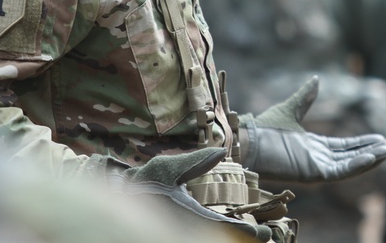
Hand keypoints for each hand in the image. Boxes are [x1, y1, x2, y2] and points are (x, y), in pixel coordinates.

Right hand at [112, 148, 273, 239]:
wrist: (119, 201)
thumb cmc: (145, 182)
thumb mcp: (168, 168)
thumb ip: (196, 162)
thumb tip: (222, 152)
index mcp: (189, 215)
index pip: (224, 226)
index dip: (247, 232)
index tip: (266, 233)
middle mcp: (187, 229)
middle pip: (221, 240)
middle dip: (243, 239)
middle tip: (266, 236)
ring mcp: (181, 233)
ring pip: (211, 240)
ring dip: (230, 238)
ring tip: (255, 237)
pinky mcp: (177, 233)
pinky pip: (200, 237)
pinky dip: (218, 236)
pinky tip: (230, 233)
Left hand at [240, 75, 385, 182]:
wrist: (248, 140)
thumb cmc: (263, 129)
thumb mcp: (290, 109)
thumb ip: (306, 97)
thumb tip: (316, 79)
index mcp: (313, 147)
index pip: (345, 147)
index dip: (363, 142)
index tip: (381, 137)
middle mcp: (317, 159)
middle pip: (352, 156)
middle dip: (373, 151)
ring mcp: (316, 168)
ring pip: (350, 165)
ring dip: (371, 158)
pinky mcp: (313, 173)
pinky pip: (340, 171)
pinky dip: (356, 164)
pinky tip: (372, 156)